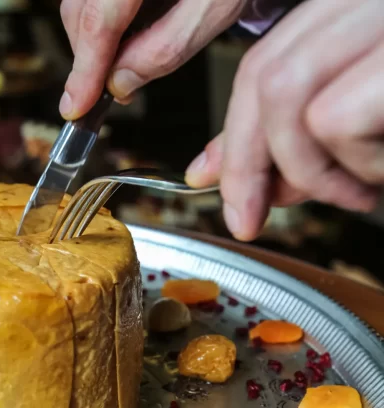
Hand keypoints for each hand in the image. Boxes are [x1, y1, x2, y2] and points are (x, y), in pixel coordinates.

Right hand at [59, 0, 246, 118]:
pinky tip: (121, 33)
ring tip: (118, 63)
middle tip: (104, 92)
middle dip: (88, 57)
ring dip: (92, 38)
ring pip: (81, 2)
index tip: (77, 105)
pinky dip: (99, 17)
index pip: (97, 21)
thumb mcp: (215, 9)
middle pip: (79, 11)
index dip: (84, 70)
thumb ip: (164, 49)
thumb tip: (121, 82)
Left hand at [186, 0, 383, 240]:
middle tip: (250, 217)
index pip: (261, 65)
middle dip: (245, 162)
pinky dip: (354, 166)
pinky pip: (334, 120)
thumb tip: (219, 174)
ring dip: (307, 169)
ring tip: (354, 191)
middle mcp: (358, 4)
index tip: (209, 184)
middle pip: (263, 77)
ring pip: (286, 97)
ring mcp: (379, 18)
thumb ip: (290, 136)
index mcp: (343, 12)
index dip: (230, 135)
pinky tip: (380, 174)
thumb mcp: (357, 117)